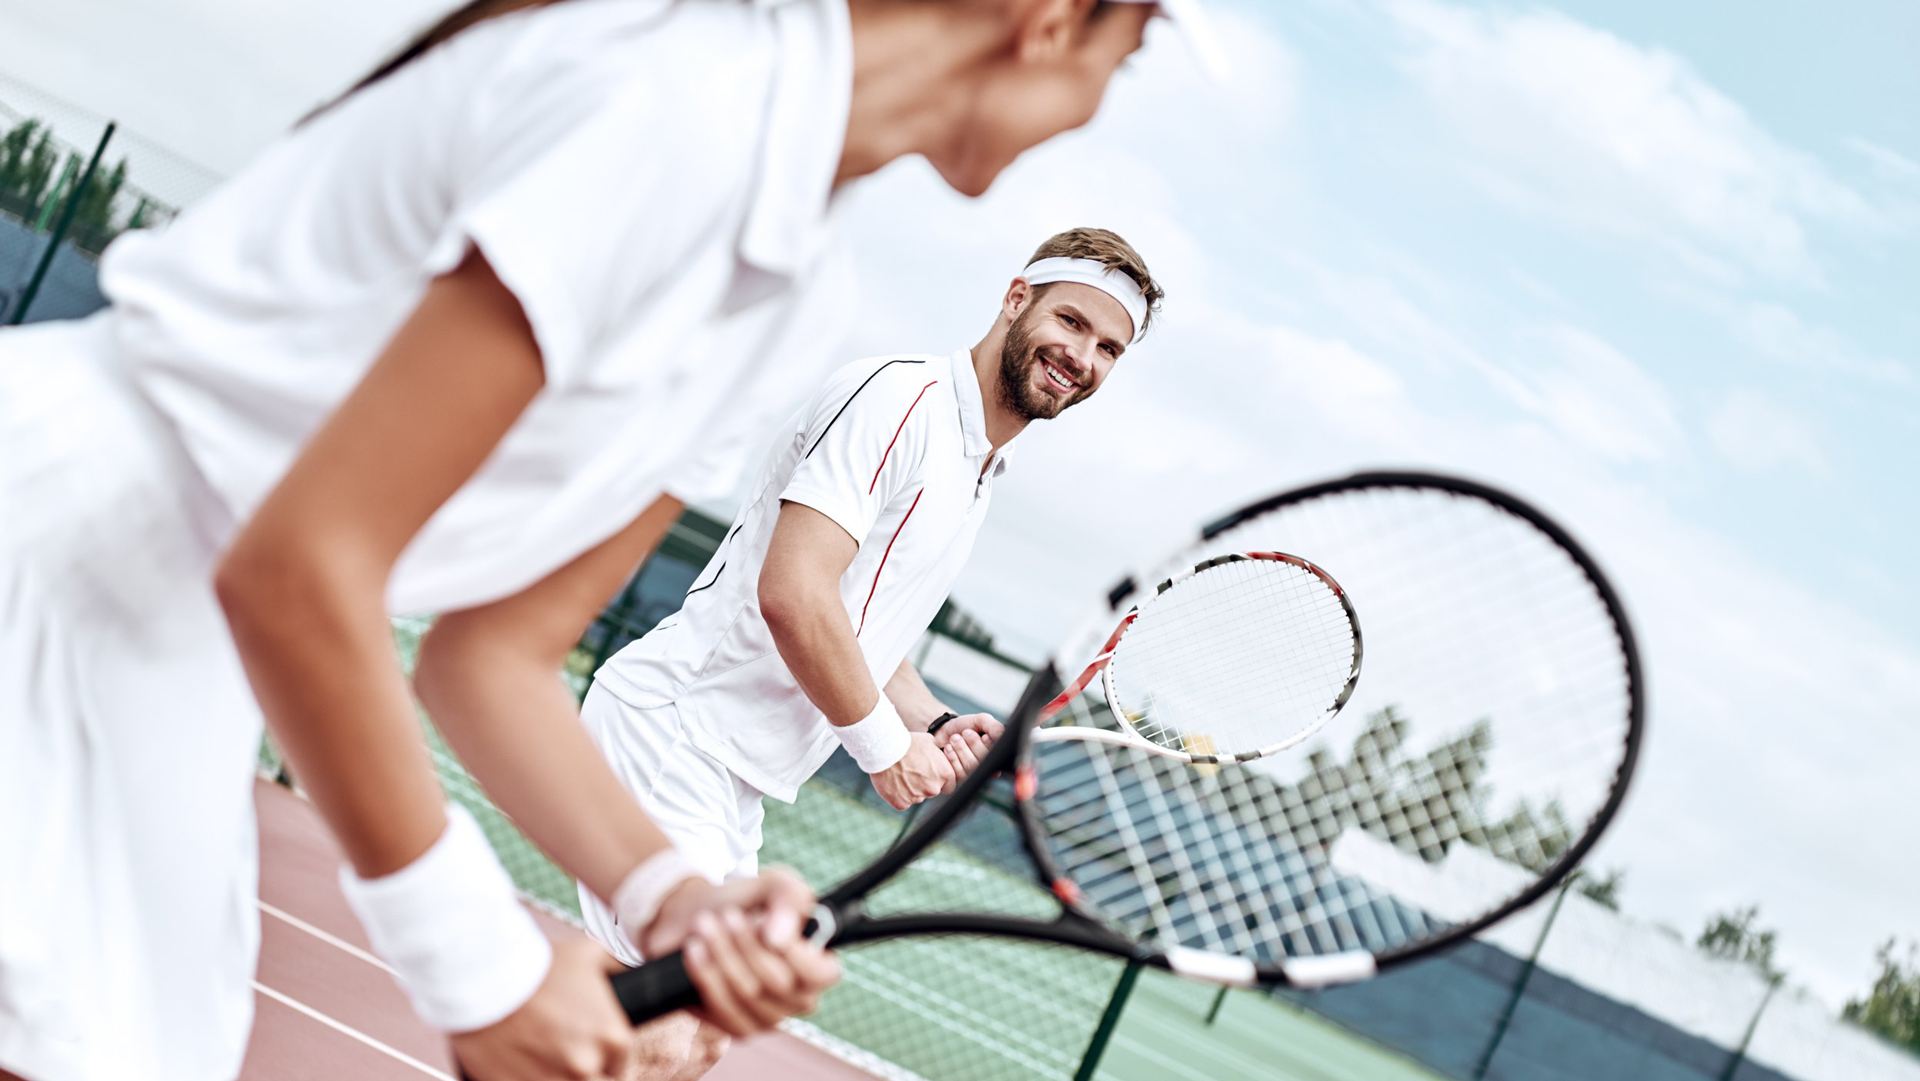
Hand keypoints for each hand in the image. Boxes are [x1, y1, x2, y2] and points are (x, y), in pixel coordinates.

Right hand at [448, 936, 631, 1080]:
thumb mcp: (590, 953)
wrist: (483, 979)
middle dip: (585, 1070)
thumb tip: (631, 974)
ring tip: (541, 1056)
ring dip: (557, 1075)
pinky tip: (521, 1061)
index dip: (605, 1055)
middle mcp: (587, 1066)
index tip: (589, 1046)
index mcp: (612, 1037)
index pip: (620, 1063)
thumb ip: (617, 969)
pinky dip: (529, 1077)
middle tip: (564, 1051)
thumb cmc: (536, 965)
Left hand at [638, 868, 841, 1037]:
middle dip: (746, 944)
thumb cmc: (744, 902)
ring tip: (705, 925)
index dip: (794, 952)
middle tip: (725, 915)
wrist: (698, 917)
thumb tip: (780, 936)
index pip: (822, 973)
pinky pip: (723, 1010)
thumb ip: (789, 896)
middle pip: (778, 982)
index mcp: (819, 964)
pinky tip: (695, 951)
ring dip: (722, 955)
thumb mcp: (772, 884)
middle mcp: (800, 996)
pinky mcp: (739, 1027)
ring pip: (748, 994)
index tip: (761, 923)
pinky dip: (706, 976)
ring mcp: (770, 1017)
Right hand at [869, 732, 954, 809]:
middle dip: (924, 784)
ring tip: (899, 773)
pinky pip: (902, 801)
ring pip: (916, 796)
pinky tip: (892, 781)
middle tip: (911, 771)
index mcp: (945, 774)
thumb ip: (938, 752)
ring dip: (910, 789)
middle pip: (931, 791)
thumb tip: (940, 751)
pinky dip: (897, 794)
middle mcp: (934, 788)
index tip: (930, 774)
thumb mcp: (929, 741)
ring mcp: (918, 797)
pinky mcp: (902, 803)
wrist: (885, 749)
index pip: (949, 785)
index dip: (939, 780)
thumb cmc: (907, 742)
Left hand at [932, 713, 1003, 783]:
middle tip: (965, 733)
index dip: (987, 744)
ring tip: (955, 738)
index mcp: (995, 753)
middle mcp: (986, 766)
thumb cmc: (964, 726)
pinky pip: (959, 773)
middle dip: (972, 743)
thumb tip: (1002, 735)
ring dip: (961, 748)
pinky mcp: (960, 780)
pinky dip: (952, 757)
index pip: (996, 754)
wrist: (943, 731)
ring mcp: (973, 774)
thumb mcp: (981, 720)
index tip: (982, 735)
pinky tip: (949, 748)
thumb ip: (994, 726)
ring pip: (971, 766)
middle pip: (983, 760)